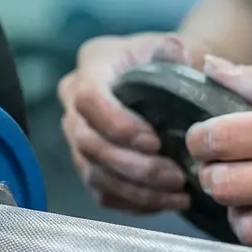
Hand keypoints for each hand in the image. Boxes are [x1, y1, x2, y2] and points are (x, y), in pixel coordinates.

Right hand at [58, 33, 200, 212]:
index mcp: (93, 64)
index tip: (154, 142)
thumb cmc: (172, 63)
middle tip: (174, 176)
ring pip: (93, 173)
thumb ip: (176, 51)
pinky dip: (133, 202)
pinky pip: (101, 192)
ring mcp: (77, 136)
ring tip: (177, 194)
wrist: (170, 81)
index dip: (117, 125)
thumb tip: (174, 50)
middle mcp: (74, 101)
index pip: (89, 99)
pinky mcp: (88, 164)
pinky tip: (165, 202)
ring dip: (135, 190)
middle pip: (88, 142)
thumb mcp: (178, 48)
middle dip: (132, 166)